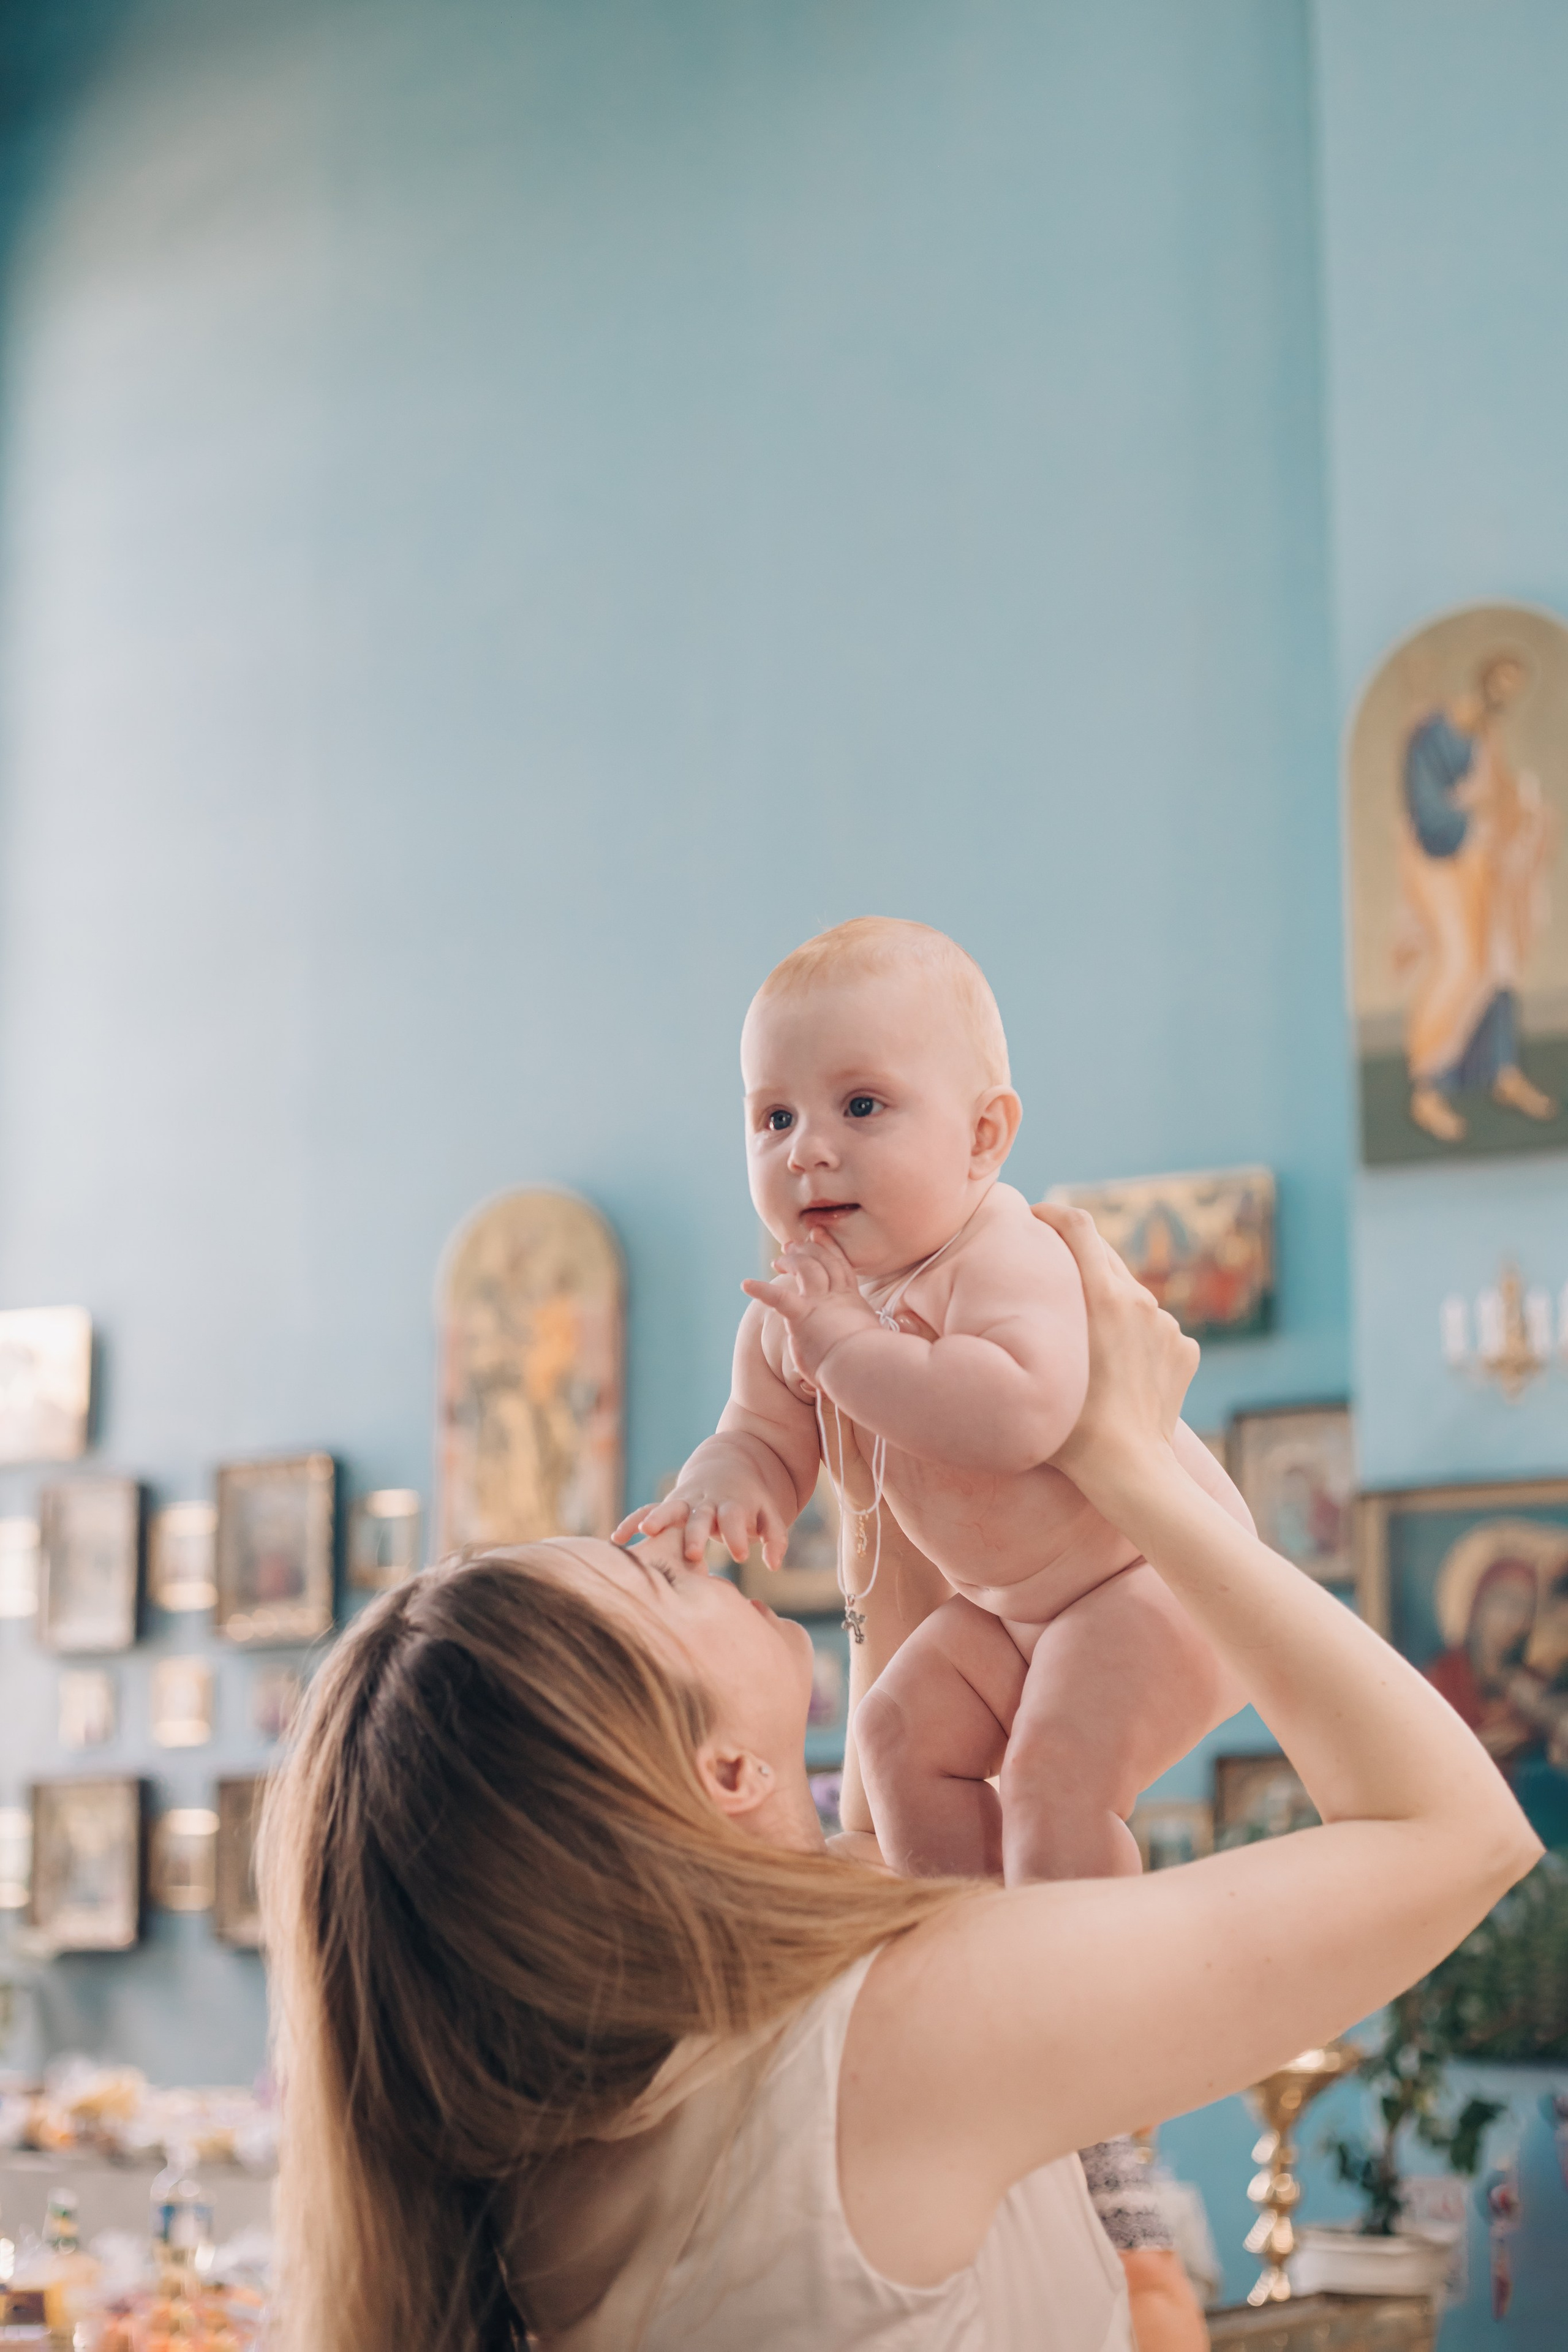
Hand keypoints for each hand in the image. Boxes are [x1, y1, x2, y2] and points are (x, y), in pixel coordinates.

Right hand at [613, 1484, 790, 1568]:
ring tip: (646, 1533)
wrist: (730, 1464)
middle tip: (692, 1553)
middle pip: (700, 1516)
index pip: (734, 1518)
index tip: (741, 1555)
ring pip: (670, 1509)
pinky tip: (617, 1539)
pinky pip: (647, 1510)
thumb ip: (775, 1538)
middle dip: (695, 1533)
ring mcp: (685, 1502)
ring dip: (659, 1520)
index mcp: (733, 1504)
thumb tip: (775, 1565)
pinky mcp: (669, 1506)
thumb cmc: (751, 1501)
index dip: (737, 1535)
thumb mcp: (770, 1514)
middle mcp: (707, 1503)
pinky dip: (633, 1522)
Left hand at [740, 1228, 880, 1382]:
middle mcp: (837, 1297)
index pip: (841, 1267)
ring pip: (806, 1268)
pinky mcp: (803, 1315)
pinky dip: (762, 1290)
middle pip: (823, 1262)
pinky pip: (779, 1298)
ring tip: (778, 1260)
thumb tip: (857, 1339)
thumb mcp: (871, 1340)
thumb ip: (860, 1332)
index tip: (819, 1234)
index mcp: (852, 1302)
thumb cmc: (869, 1361)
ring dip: (791, 1260)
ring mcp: (820, 1303)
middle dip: (807, 1248)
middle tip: (792, 1244)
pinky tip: (746, 1285)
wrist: (863, 1365)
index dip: (830, 1248)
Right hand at [1029, 1201, 1198, 1509]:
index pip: (1079, 1225)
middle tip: (1048, 1279)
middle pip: (1105, 1257)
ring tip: (1083, 1339)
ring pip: (1131, 1297)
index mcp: (1103, 1295)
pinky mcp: (1186, 1350)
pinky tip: (1118, 1368)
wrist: (1129, 1470)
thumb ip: (1027, 1322)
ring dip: (1108, 1305)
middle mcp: (1141, 1300)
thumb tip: (999, 1302)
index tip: (1036, 1217)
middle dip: (1075, 1262)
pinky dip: (1136, 1338)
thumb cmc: (1069, 1429)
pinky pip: (1155, 1330)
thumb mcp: (1037, 1362)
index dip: (1054, 1214)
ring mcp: (1168, 1326)